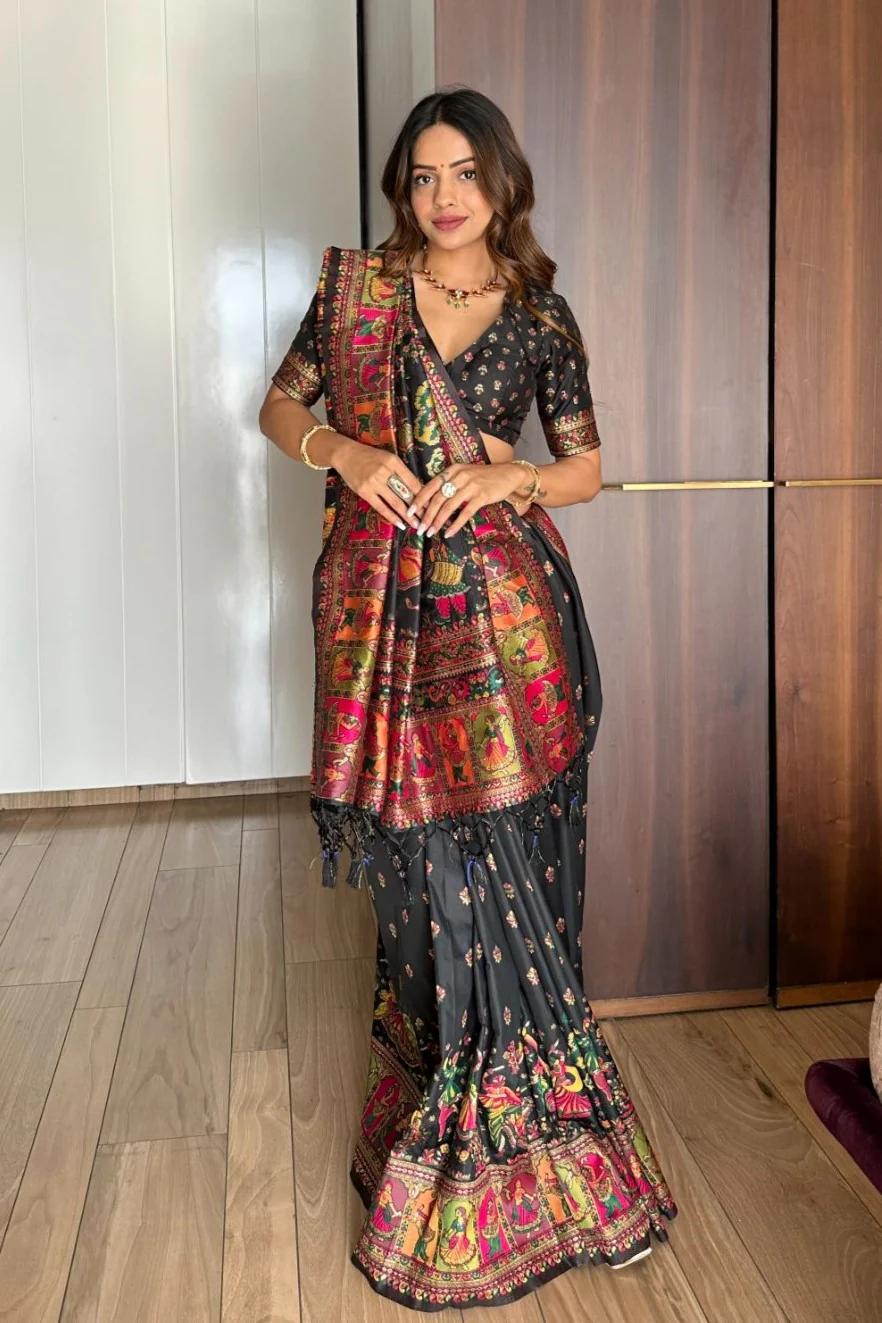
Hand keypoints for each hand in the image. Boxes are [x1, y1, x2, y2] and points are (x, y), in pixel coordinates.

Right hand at [333, 438, 424, 530]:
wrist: (346, 454)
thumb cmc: (370, 456)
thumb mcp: (388, 458)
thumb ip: (401, 471)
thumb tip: (417, 488)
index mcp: (394, 462)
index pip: (413, 481)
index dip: (423, 495)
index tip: (432, 506)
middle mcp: (384, 471)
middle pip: (406, 493)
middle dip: (419, 509)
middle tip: (428, 520)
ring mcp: (373, 482)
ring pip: (395, 502)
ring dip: (408, 516)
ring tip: (416, 525)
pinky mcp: (364, 491)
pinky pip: (381, 507)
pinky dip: (392, 517)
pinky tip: (400, 524)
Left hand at [406, 462, 525, 537]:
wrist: (508, 474)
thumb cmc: (484, 477)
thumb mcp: (464, 475)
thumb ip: (449, 484)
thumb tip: (431, 503)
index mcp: (452, 470)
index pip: (430, 486)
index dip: (419, 500)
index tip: (409, 512)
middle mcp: (459, 476)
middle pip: (438, 498)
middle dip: (426, 515)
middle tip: (420, 528)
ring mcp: (471, 485)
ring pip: (449, 506)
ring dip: (438, 521)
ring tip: (431, 532)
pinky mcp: (482, 496)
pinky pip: (465, 513)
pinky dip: (455, 524)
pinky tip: (449, 533)